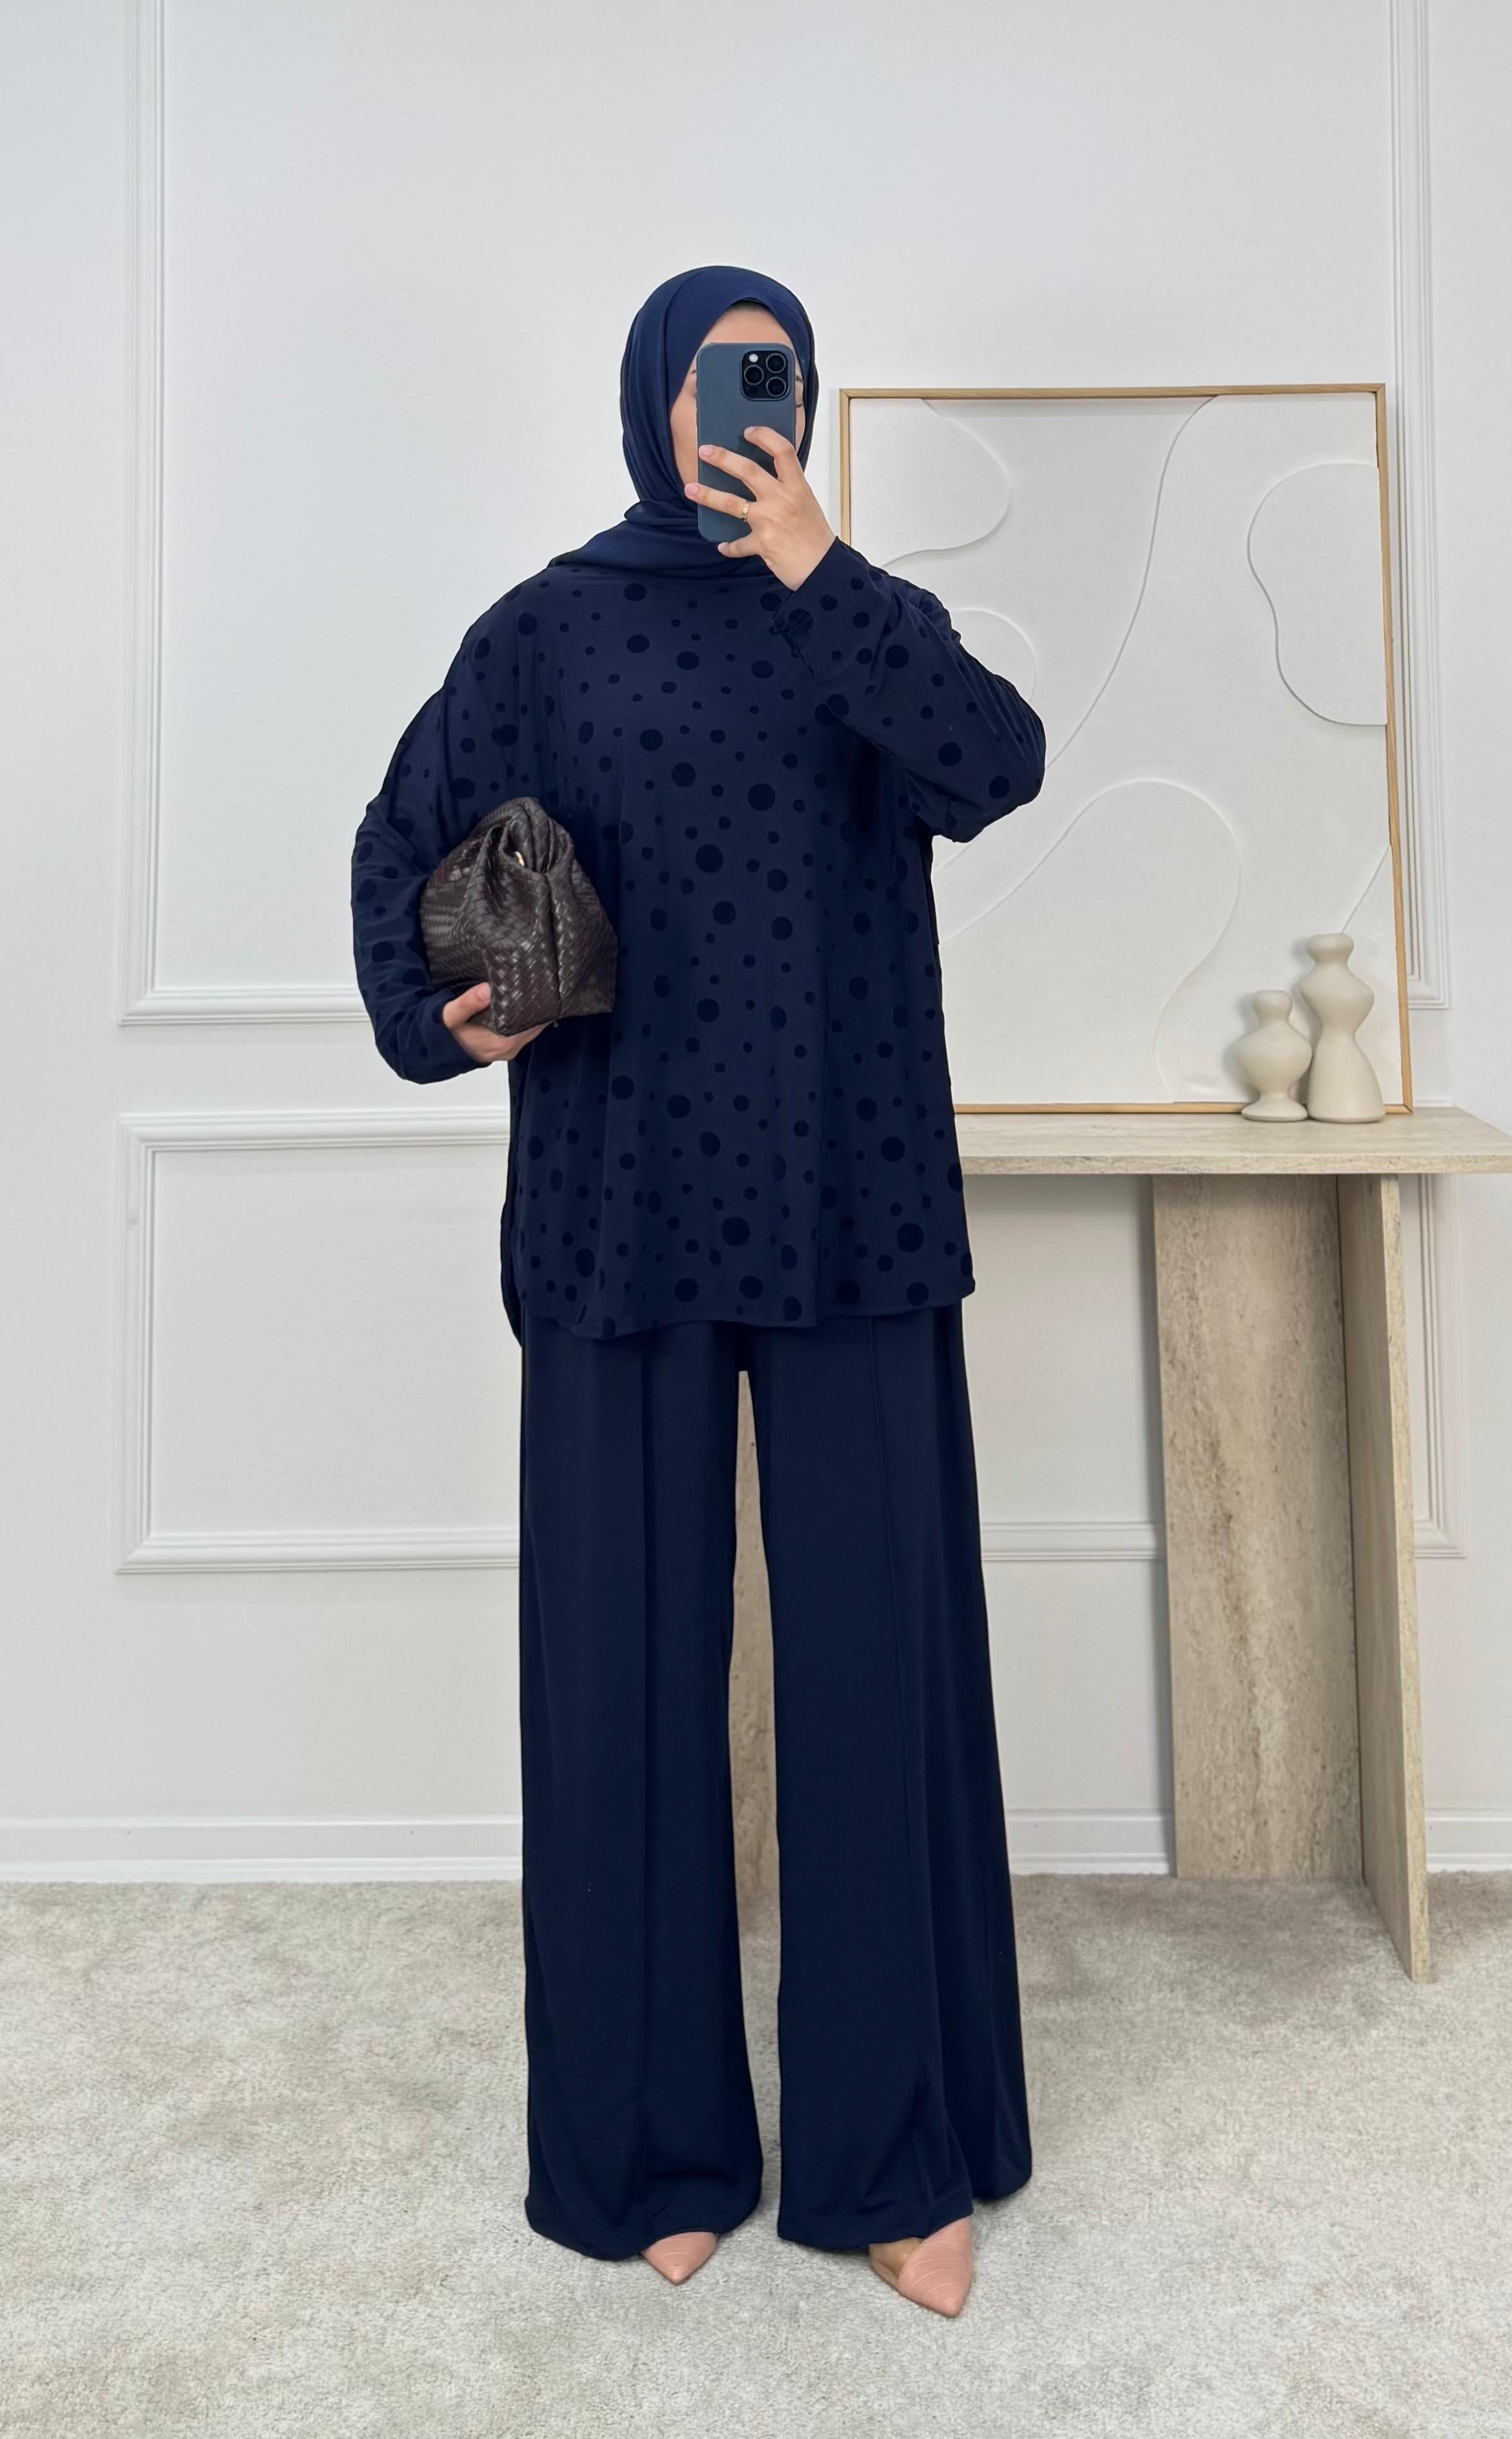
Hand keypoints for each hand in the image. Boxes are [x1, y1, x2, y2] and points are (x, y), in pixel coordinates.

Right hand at [443, 982, 546, 1063]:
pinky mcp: (505, 1047)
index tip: (539, 984)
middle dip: (537, 1005)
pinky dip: (524, 1018)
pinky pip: (523, 1031)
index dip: (537, 1003)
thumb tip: (487, 990)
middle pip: (535, 1024)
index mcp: (502, 1041)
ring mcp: (509, 1050)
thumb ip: (468, 1003)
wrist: (433, 1050)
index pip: (533, 1021)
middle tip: (538, 981)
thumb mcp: (450, 1015)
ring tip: (533, 988)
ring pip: (531, 1028)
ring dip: (532, 1012)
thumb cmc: (443, 1033)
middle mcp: (510, 1048)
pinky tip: (522, 1002)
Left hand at [684, 427, 834, 589]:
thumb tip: (764, 482)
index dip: (764, 436)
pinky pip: (738, 544)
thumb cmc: (817, 539)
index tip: (748, 432)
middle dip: (723, 458)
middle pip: (748, 471)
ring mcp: (769, 521)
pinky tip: (723, 546)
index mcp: (798, 487)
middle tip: (704, 451)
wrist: (823, 569)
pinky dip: (730, 546)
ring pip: (732, 502)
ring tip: (690, 489)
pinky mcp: (761, 543)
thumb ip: (788, 491)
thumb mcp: (807, 505)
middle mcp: (782, 499)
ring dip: (708, 494)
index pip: (782, 451)